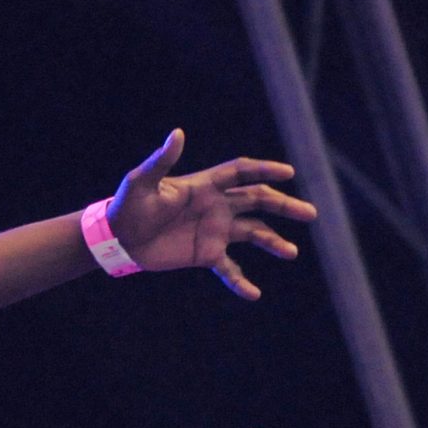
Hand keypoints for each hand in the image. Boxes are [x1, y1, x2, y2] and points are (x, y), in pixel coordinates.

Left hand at [107, 129, 316, 299]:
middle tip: (310, 213)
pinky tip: (254, 294)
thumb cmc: (127, 205)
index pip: (241, 173)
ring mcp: (213, 231)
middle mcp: (216, 206)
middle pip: (257, 201)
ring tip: (291, 252)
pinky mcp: (205, 254)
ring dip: (273, 241)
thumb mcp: (141, 182)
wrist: (117, 238)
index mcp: (204, 185)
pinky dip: (241, 281)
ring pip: (253, 233)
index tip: (289, 172)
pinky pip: (230, 268)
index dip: (265, 170)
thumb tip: (177, 133)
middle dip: (284, 205)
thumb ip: (161, 160)